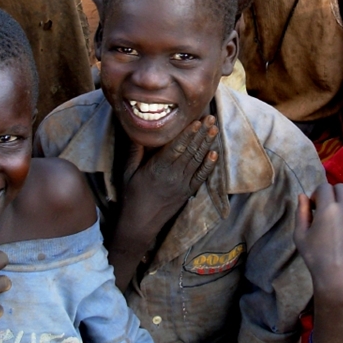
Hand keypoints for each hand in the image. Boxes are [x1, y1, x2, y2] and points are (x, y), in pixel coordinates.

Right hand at [121, 115, 218, 229]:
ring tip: (214, 129)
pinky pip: (200, 176)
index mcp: (157, 168)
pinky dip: (208, 164)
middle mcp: (173, 175)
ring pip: (197, 160)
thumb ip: (134, 152)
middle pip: (190, 150)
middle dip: (201, 133)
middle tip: (211, 118)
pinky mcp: (187, 192)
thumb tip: (137, 132)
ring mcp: (182, 184)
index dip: (188, 133)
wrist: (140, 224)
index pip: (176, 147)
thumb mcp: (127, 172)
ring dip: (207, 144)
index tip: (196, 121)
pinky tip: (214, 153)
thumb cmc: (131, 197)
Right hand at [294, 183, 342, 303]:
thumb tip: (302, 195)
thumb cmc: (316, 259)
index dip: (318, 194)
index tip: (317, 205)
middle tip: (332, 209)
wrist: (338, 279)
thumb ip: (300, 213)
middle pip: (341, 187)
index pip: (324, 187)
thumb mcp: (300, 236)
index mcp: (327, 209)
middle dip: (334, 194)